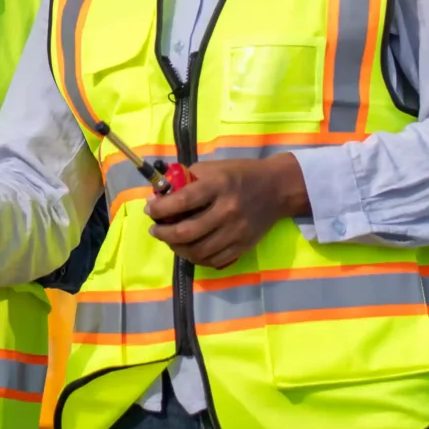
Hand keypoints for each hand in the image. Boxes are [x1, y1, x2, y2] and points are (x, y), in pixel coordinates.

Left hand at [145, 154, 308, 269]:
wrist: (278, 189)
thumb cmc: (241, 174)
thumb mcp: (214, 168)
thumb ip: (187, 179)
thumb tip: (161, 195)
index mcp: (218, 186)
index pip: (182, 201)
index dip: (160, 209)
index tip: (150, 209)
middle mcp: (227, 210)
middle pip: (186, 232)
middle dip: (163, 233)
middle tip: (155, 230)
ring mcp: (236, 232)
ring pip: (197, 251)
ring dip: (176, 248)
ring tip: (170, 240)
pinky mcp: (242, 246)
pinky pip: (212, 260)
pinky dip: (195, 257)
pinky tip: (189, 249)